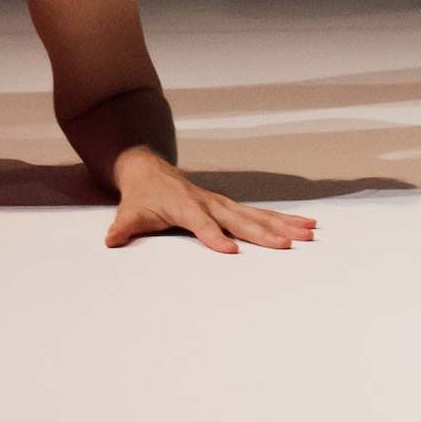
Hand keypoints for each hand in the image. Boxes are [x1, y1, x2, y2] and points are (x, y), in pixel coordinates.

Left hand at [104, 148, 315, 253]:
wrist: (150, 170)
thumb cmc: (142, 196)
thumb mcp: (129, 211)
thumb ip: (123, 227)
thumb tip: (111, 240)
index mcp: (186, 206)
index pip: (202, 223)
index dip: (214, 236)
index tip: (230, 250)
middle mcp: (210, 203)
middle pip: (240, 219)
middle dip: (264, 233)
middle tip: (287, 245)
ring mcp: (223, 204)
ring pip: (258, 215)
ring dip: (284, 225)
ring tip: (310, 234)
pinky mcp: (231, 207)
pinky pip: (260, 214)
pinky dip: (284, 220)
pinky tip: (306, 226)